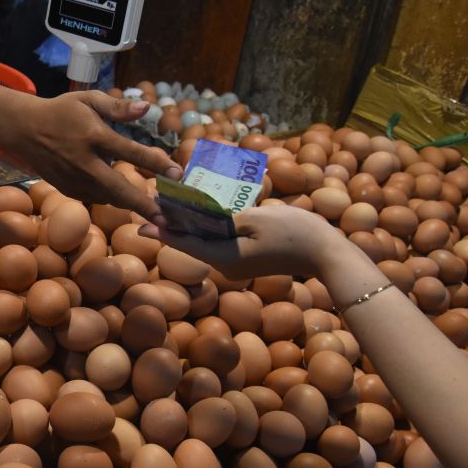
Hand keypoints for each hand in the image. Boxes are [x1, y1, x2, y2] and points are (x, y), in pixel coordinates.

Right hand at [5, 91, 181, 218]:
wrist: (24, 130)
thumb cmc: (62, 111)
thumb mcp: (89, 100)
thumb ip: (119, 106)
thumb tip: (146, 108)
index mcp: (93, 136)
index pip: (130, 152)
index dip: (156, 163)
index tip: (177, 174)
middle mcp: (84, 162)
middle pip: (119, 189)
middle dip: (144, 205)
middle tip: (168, 218)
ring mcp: (74, 180)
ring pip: (109, 197)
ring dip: (130, 202)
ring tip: (154, 207)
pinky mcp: (68, 189)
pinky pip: (96, 197)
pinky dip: (111, 197)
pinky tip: (123, 194)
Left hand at [138, 203, 342, 279]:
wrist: (327, 254)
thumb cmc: (295, 233)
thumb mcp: (256, 219)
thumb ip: (225, 219)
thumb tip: (201, 218)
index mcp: (224, 258)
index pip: (186, 243)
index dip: (163, 231)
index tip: (141, 224)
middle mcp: (225, 265)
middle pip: (193, 241)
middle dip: (174, 222)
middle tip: (153, 201)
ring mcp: (236, 263)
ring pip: (206, 240)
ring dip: (190, 223)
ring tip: (171, 203)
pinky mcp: (246, 258)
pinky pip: (221, 241)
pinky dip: (209, 226)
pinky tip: (201, 211)